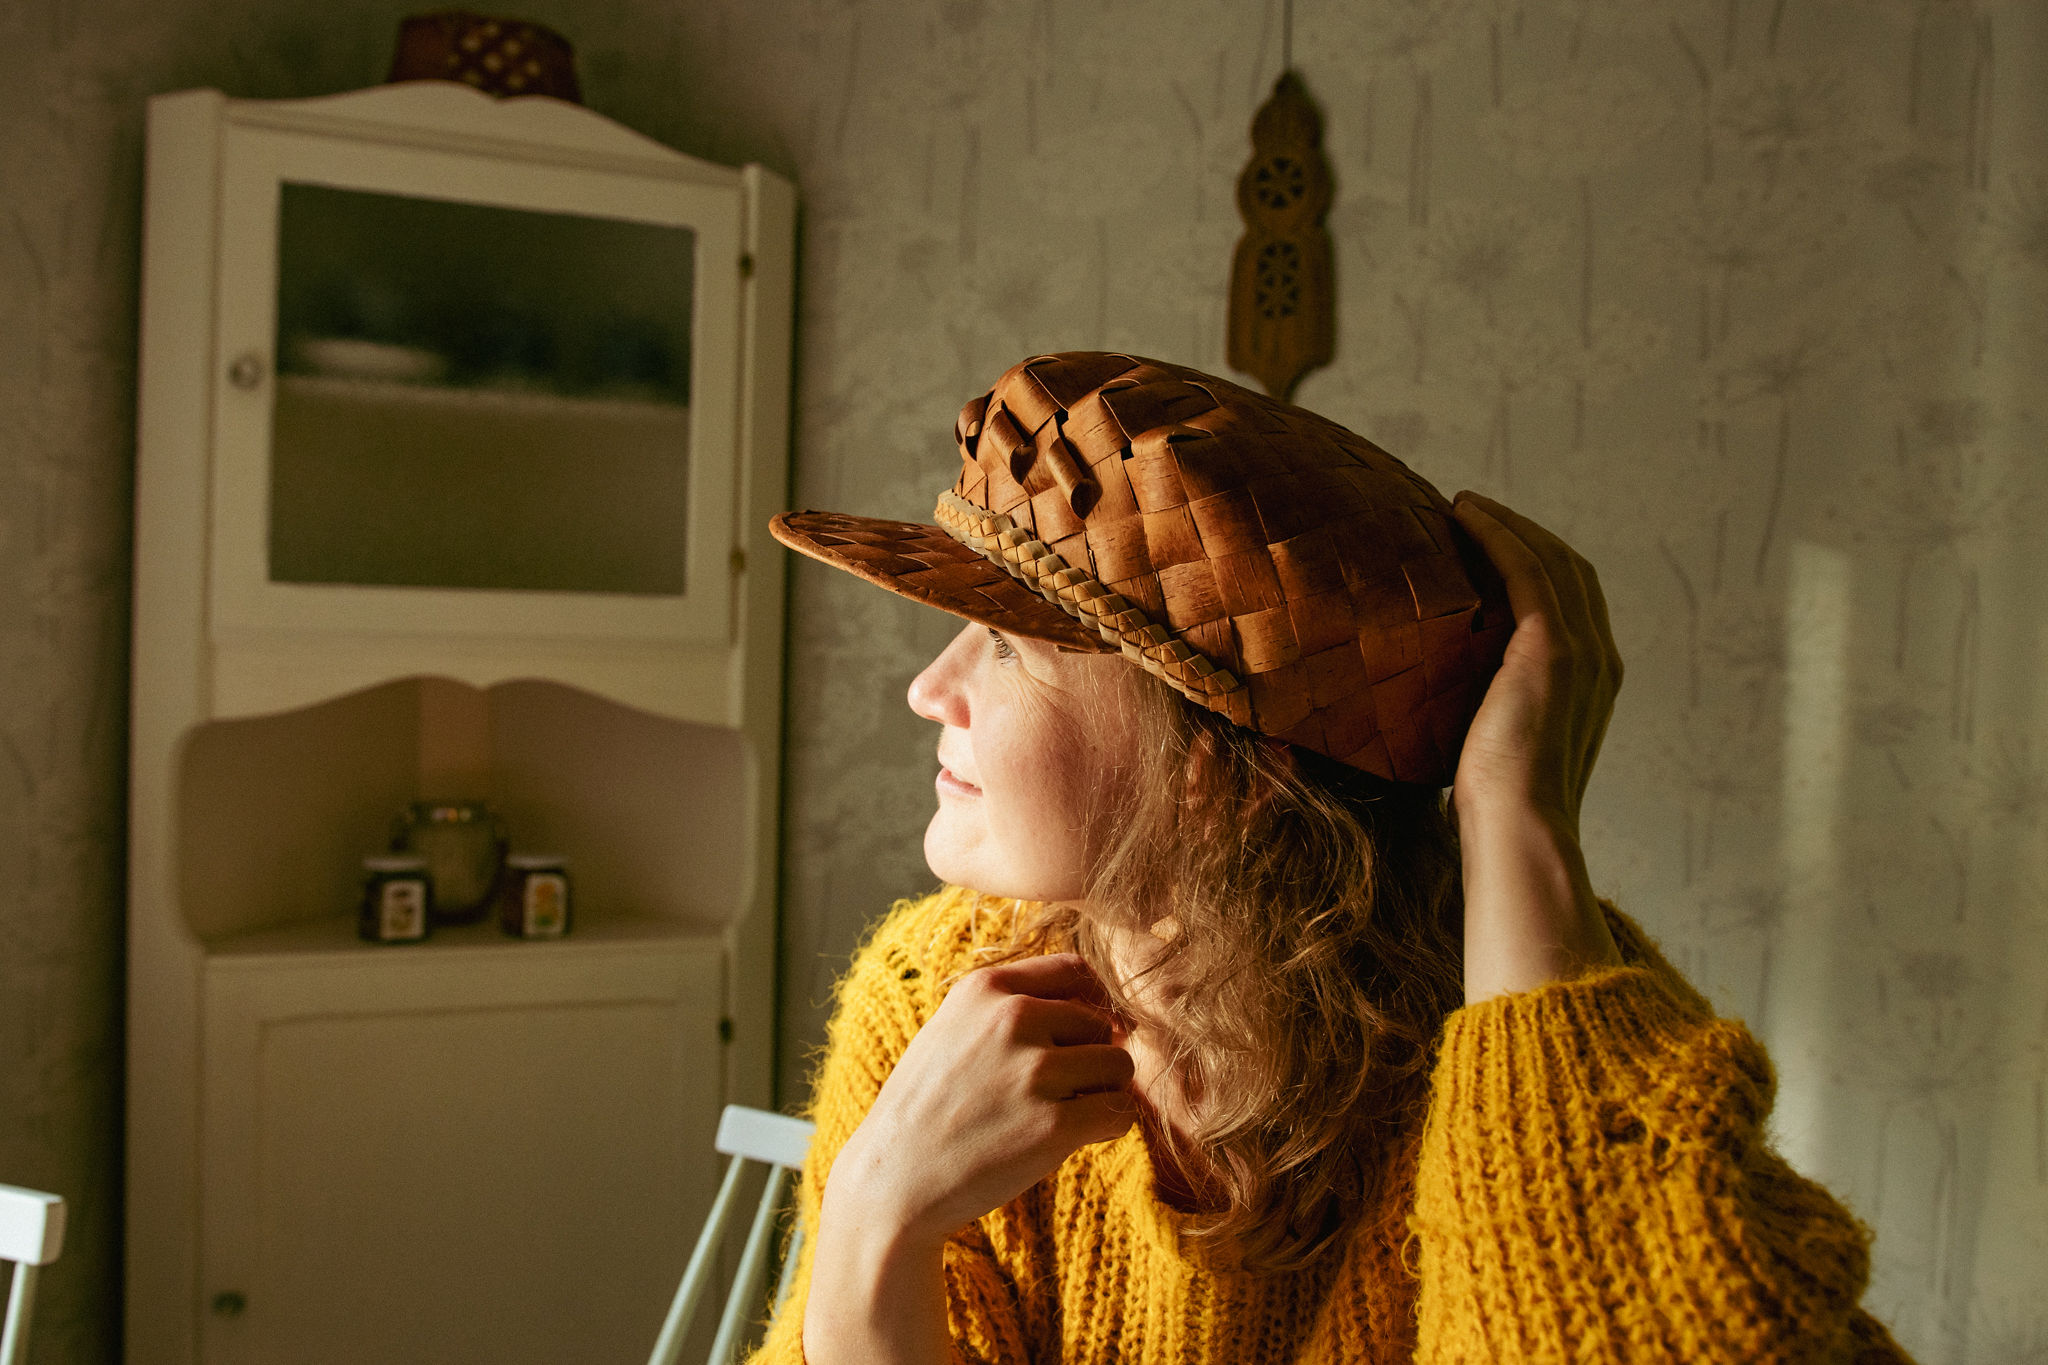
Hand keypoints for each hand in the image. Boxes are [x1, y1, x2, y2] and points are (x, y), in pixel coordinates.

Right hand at [823, 953, 1136, 1248]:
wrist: (892, 1180)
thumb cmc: (927, 1107)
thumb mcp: (952, 1029)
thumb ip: (1012, 1007)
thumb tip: (1101, 1011)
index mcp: (987, 988)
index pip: (1076, 971)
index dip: (1094, 1002)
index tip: (1091, 1033)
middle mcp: (1013, 1018)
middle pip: (1102, 1024)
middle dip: (1092, 1056)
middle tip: (1059, 1092)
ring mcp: (1035, 1071)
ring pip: (1119, 1066)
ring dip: (1103, 1093)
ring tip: (1064, 1114)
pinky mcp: (1054, 1125)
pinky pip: (1120, 1113)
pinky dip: (1108, 1128)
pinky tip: (1074, 1138)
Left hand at [1448, 491, 1623, 1001]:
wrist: (1519, 826)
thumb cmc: (1498, 803)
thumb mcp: (1500, 741)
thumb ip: (1492, 709)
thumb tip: (1443, 702)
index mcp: (1595, 679)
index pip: (1574, 599)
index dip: (1538, 562)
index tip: (1490, 544)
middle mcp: (1601, 657)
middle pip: (1569, 568)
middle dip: (1526, 533)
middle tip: (1473, 514)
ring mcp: (1582, 649)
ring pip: (1549, 559)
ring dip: (1507, 523)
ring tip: (1464, 506)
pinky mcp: (1551, 646)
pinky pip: (1525, 568)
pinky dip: (1497, 533)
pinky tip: (1463, 515)